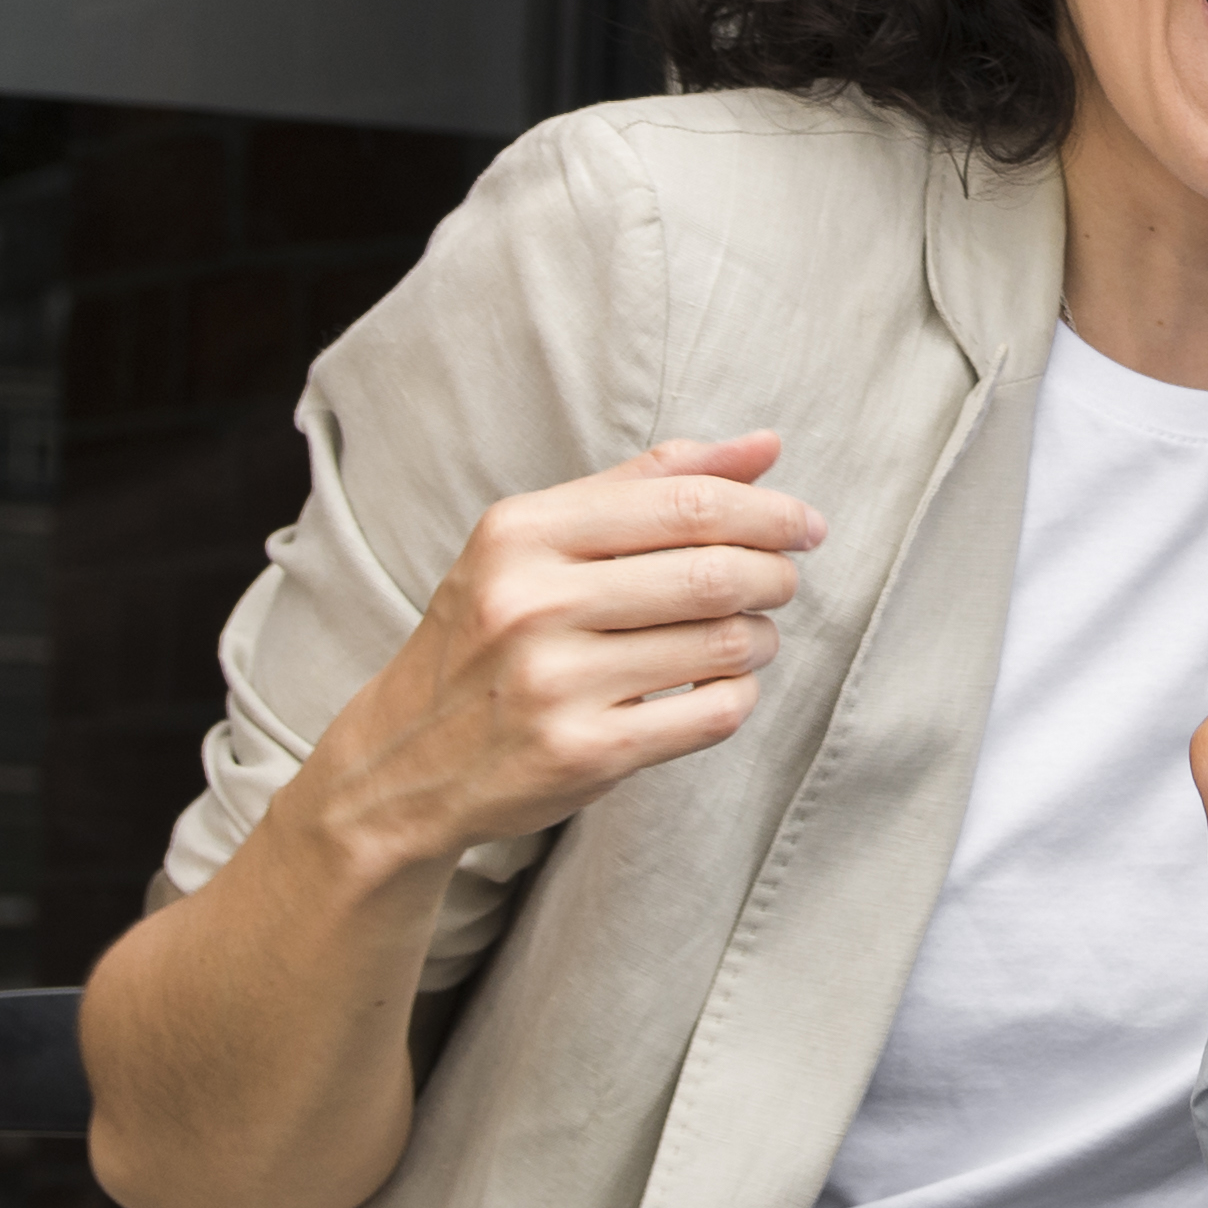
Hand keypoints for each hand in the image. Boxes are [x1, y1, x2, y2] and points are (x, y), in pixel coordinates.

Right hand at [296, 433, 824, 873]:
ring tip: (747, 637)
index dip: (769, 511)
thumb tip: (764, 446)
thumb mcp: (539, 541)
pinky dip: (738, 696)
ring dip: (761, 638)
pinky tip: (717, 687)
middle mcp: (530, 604)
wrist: (400, 761)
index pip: (687, 503)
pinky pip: (714, 713)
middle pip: (716, 573)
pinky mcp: (583, 753)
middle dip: (774, 575)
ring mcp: (554, 683)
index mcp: (521, 533)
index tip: (806, 526)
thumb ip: (649, 484)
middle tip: (781, 582)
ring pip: (726, 644)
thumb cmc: (490, 634)